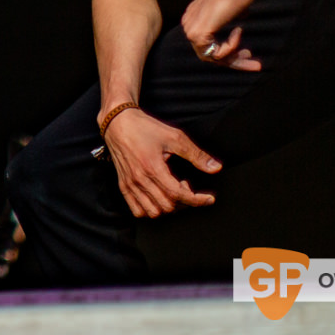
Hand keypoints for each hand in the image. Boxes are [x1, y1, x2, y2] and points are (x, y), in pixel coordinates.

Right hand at [103, 108, 221, 217]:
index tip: (209, 198)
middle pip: (168, 206)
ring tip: (171, 190)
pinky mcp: (123, 185)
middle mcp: (140, 179)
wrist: (117, 122)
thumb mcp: (174, 136)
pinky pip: (137, 210)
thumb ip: (196, 154)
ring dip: (167, 206)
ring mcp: (130, 184)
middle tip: (186, 185)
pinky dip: (150, 209)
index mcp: (153, 168)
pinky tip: (157, 197)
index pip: (178, 195)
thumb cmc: (145, 127)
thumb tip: (216, 168)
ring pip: (153, 211)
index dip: (197, 200)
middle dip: (183, 200)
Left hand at [181, 0, 262, 69]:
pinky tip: (238, 31)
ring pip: (212, 57)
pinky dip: (231, 47)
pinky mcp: (197, 34)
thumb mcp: (231, 10)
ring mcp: (190, 29)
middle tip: (255, 65)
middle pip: (209, 54)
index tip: (247, 54)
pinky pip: (216, 53)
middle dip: (233, 61)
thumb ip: (227, 22)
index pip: (207, 44)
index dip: (228, 53)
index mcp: (193, 17)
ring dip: (234, 58)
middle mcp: (188, 24)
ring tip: (250, 54)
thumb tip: (236, 31)